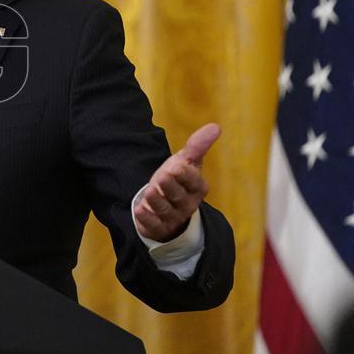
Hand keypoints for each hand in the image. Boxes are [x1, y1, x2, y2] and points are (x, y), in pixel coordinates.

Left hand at [133, 123, 219, 242]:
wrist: (164, 202)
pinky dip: (146, 218)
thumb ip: (197, 146)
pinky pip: (154, 225)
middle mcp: (187, 204)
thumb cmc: (177, 179)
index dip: (184, 174)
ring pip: (166, 211)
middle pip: (180, 197)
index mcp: (197, 188)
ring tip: (149, 191)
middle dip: (170, 186)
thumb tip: (216, 126)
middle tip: (161, 176)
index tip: (175, 165)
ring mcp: (173, 217)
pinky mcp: (158, 227)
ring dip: (157, 201)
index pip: (194, 181)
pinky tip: (138, 210)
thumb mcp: (186, 161)